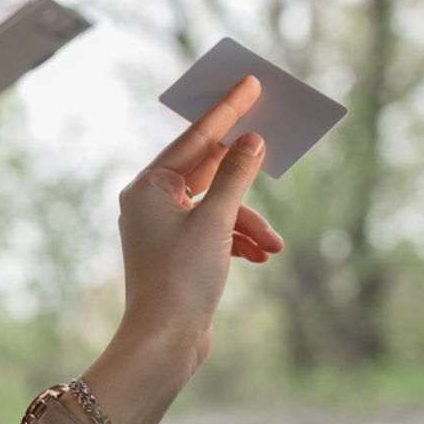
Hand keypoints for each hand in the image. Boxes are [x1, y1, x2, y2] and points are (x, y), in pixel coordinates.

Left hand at [116, 75, 282, 362]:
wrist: (165, 341)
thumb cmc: (182, 279)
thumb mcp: (217, 222)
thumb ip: (235, 176)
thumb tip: (250, 140)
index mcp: (148, 187)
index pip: (195, 138)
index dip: (226, 110)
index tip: (249, 82)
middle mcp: (150, 202)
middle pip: (207, 171)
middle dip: (245, 178)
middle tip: (275, 142)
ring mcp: (162, 228)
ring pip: (217, 206)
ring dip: (248, 222)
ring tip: (272, 245)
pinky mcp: (177, 252)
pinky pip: (215, 230)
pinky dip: (239, 238)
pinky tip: (261, 255)